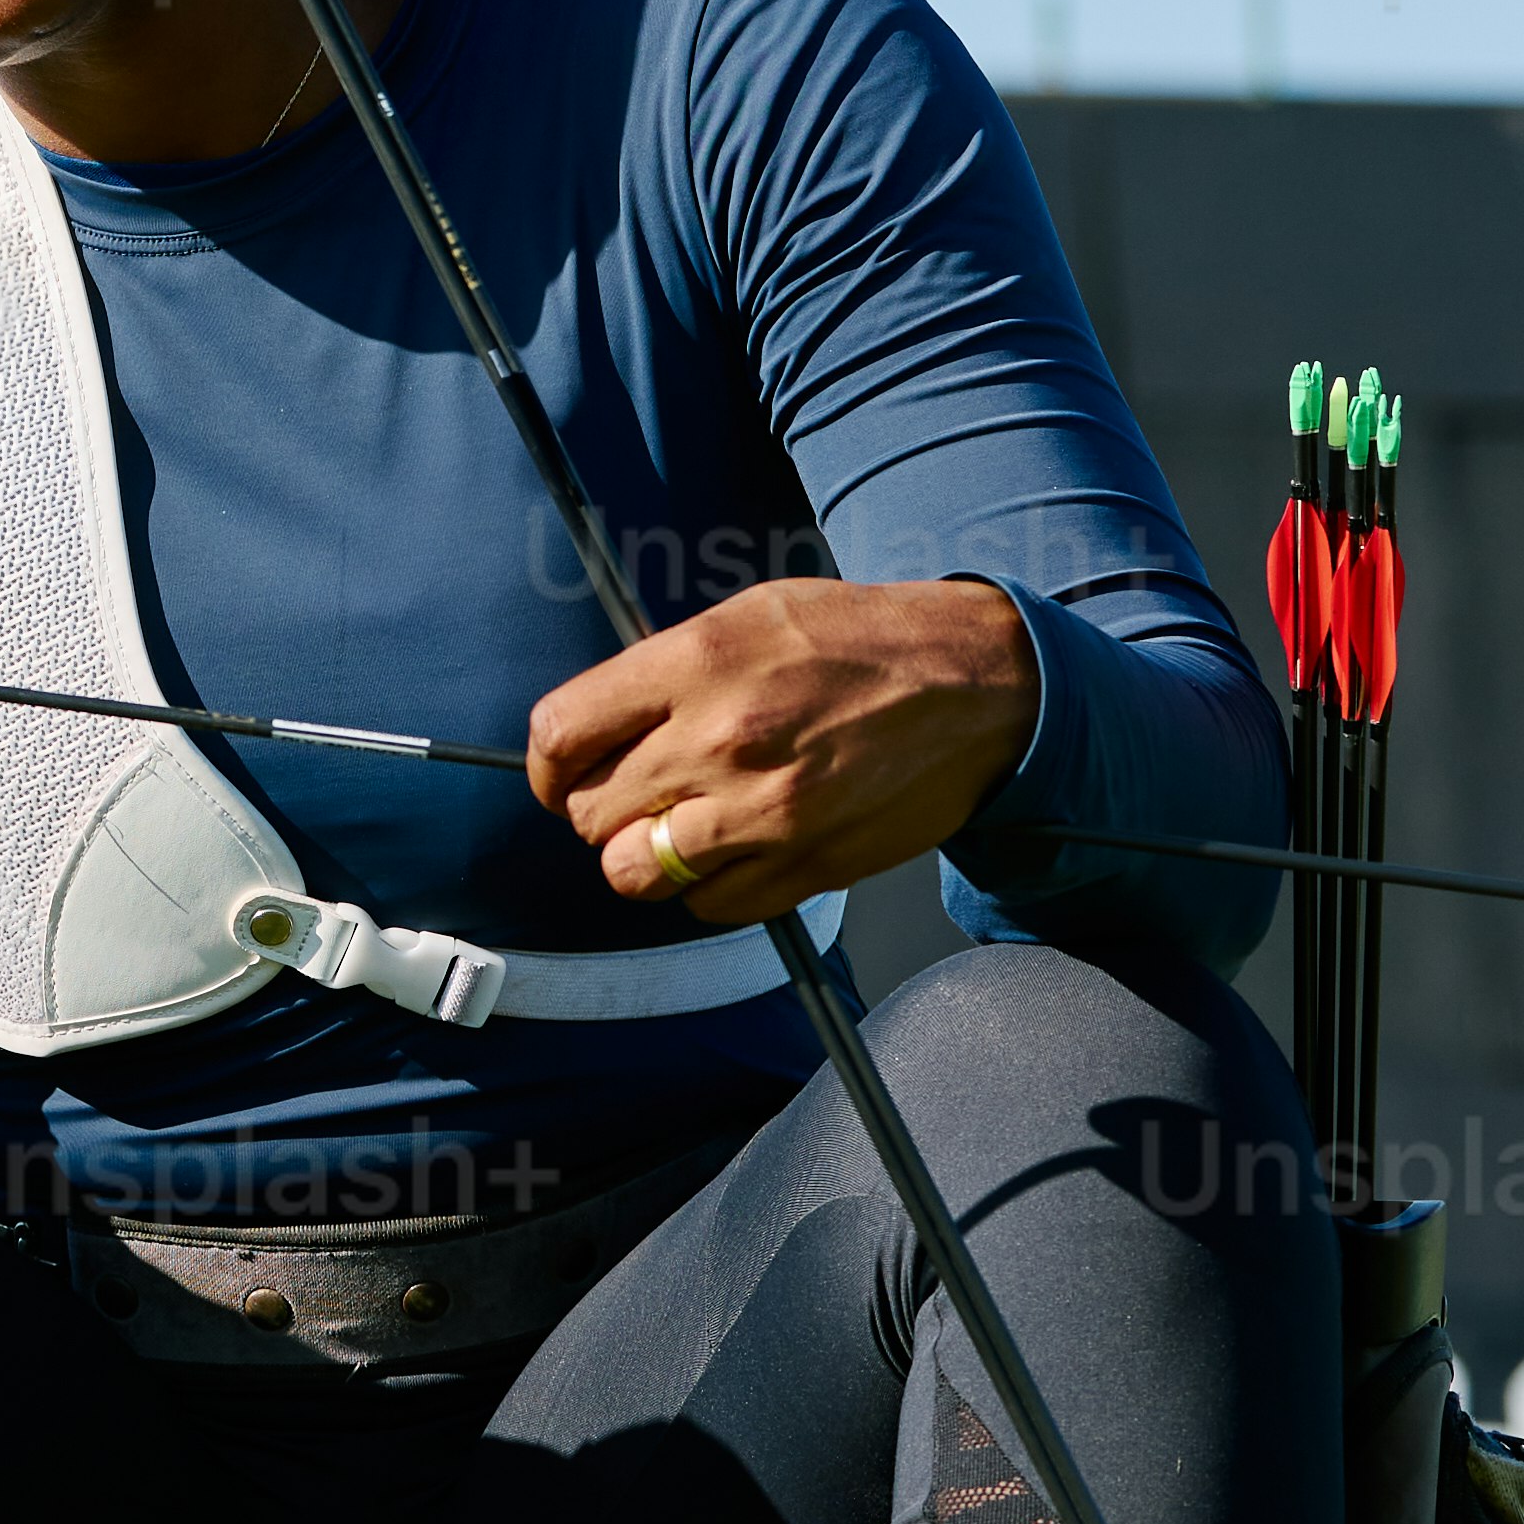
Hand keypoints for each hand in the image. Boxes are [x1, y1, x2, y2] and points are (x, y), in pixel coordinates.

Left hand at [525, 574, 1039, 926]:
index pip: (560, 735)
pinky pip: (710, 906)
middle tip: (633, 795)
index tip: (560, 772)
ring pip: (635, 874)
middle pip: (588, 815)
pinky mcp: (803, 867)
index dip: (547, 765)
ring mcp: (762, 814)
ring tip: (676, 829)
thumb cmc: (862, 641)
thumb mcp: (747, 616)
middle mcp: (720, 741)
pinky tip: (735, 848)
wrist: (976, 686)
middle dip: (597, 810)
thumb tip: (603, 725)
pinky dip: (709, 887)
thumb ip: (665, 672)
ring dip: (643, 858)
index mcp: (696, 665)